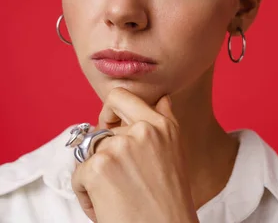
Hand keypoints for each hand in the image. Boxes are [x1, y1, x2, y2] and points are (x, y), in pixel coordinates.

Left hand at [71, 88, 198, 222]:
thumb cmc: (170, 200)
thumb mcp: (174, 152)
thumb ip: (164, 122)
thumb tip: (162, 99)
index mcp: (163, 125)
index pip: (122, 96)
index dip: (110, 111)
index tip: (110, 126)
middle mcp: (143, 129)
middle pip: (101, 128)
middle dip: (103, 151)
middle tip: (118, 177)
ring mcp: (119, 146)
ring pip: (90, 152)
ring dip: (96, 174)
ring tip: (117, 195)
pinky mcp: (97, 167)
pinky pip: (79, 175)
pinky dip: (86, 194)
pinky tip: (108, 206)